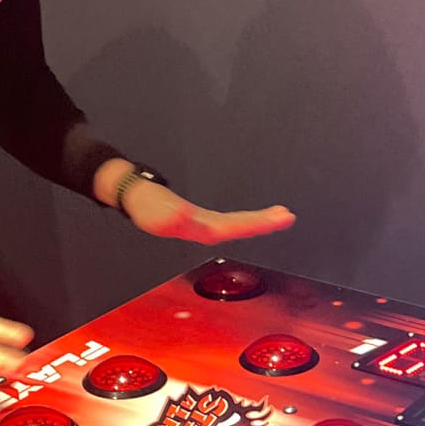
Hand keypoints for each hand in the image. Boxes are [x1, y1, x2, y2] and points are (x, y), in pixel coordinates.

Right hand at [122, 181, 294, 243]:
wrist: (136, 197)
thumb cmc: (145, 205)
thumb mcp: (153, 212)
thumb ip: (168, 216)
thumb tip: (185, 215)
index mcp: (198, 228)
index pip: (231, 228)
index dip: (252, 224)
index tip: (271, 220)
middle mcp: (206, 228)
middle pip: (240, 228)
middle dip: (264, 223)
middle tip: (288, 217)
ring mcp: (207, 224)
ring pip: (240, 225)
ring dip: (262, 222)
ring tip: (284, 215)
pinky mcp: (206, 217)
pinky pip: (236, 220)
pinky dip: (253, 218)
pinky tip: (267, 216)